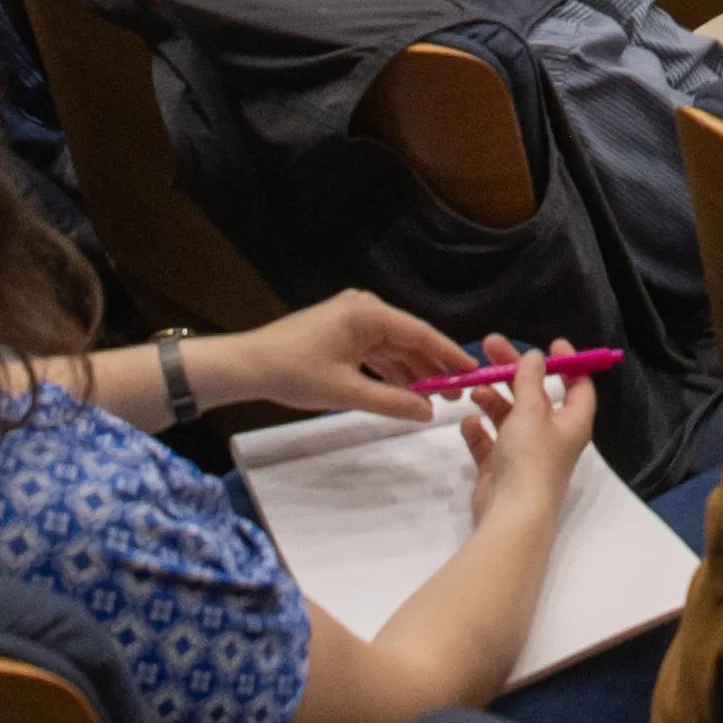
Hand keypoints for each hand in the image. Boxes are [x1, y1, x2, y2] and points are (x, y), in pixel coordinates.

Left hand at [227, 289, 463, 422]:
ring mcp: (353, 320)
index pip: (420, 333)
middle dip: (433, 367)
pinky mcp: (343, 333)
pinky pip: (377, 352)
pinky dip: (391, 372)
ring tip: (436, 399)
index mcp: (368, 313)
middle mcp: (365, 309)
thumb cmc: (295, 373)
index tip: (473, 372)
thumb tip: (428, 413)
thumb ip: (392, 401)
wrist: (249, 366)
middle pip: (409, 339)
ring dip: (413, 372)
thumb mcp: (347, 391)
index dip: (449, 354)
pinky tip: (407, 391)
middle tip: (459, 393)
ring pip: (394, 348)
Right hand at [452, 342, 601, 508]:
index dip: (567, 363)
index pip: (577, 386)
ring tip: (474, 389)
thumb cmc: (530, 458)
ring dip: (493, 400)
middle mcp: (552, 436)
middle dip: (513, 371)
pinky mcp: (501, 469)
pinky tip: (469, 423)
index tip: (551, 344)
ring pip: (509, 417)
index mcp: (571, 422)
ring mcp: (525, 454)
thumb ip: (530, 380)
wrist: (512, 515)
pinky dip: (480, 432)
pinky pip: (490, 443)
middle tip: (488, 347)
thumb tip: (535, 356)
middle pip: (535, 395)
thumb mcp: (531, 410)